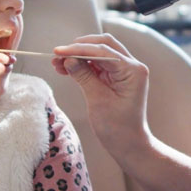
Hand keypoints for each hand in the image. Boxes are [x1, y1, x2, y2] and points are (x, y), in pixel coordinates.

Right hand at [52, 34, 151, 159]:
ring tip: (57, 63)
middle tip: (58, 55)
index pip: (103, 51)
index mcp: (133, 70)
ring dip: (78, 56)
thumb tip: (68, 59)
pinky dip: (83, 65)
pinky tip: (66, 69)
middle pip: (103, 45)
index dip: (78, 49)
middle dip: (79, 48)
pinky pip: (98, 64)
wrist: (129, 145)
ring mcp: (125, 71)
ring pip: (99, 53)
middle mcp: (132, 66)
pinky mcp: (117, 77)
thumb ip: (84, 76)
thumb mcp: (98, 100)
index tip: (58, 51)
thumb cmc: (118, 127)